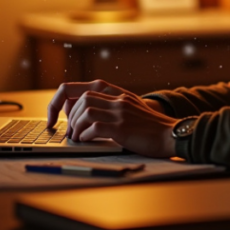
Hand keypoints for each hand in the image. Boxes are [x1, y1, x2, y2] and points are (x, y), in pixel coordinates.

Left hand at [46, 80, 164, 127]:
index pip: (83, 88)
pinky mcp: (122, 128)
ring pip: (85, 111)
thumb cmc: (150, 128)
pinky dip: (85, 136)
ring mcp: (121, 112)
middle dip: (69, 116)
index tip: (57, 116)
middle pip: (82, 98)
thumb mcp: (130, 110)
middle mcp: (118, 99)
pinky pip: (94, 127)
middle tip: (70, 132)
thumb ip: (111, 107)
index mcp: (118, 94)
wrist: (172, 134)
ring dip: (76, 126)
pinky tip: (87, 141)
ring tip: (77, 138)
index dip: (63, 100)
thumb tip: (82, 114)